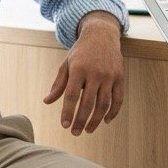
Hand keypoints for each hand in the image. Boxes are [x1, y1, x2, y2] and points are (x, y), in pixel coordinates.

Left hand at [44, 11, 124, 134]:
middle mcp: (95, 73)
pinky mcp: (120, 77)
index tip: (64, 125)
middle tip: (75, 133)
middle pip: (88, 103)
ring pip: (103, 104)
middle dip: (80, 120)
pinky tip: (105, 121)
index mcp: (78, 69)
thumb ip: (58, 84)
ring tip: (88, 130)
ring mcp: (109, 75)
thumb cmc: (81, 52)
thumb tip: (47, 101)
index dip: (68, 112)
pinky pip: (118, 99)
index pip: (72, 96)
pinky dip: (113, 112)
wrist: (101, 35)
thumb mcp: (66, 64)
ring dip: (96, 120)